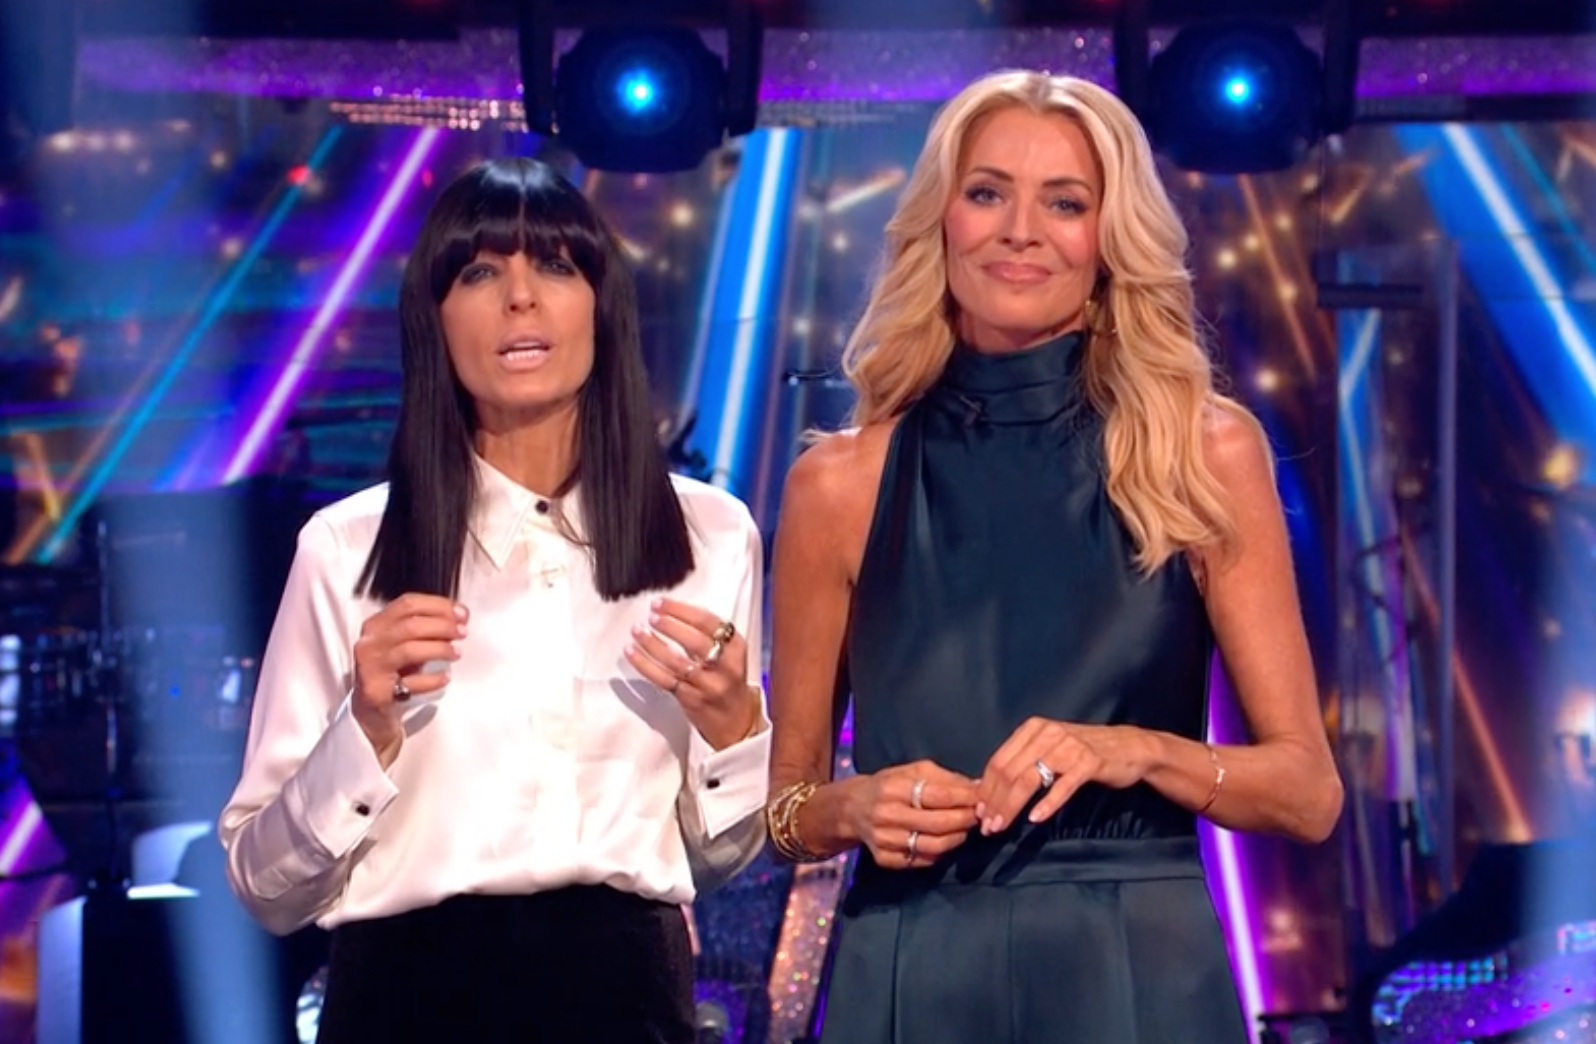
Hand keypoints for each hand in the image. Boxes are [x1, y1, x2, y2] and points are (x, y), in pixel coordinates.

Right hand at [351, 594, 466, 760]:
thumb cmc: (393, 673)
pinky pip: (410, 682)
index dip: (438, 605)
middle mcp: (369, 643)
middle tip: (462, 633)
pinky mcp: (376, 692)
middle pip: (410, 625)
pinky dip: (432, 679)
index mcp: (376, 625)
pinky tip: (445, 678)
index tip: (461, 614)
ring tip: (456, 654)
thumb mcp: (403, 644)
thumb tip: (459, 616)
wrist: (369, 713)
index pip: (407, 604)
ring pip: (410, 650)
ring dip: (439, 649)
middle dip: (442, 626)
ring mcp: (370, 667)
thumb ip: (425, 629)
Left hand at [626, 597, 757, 749]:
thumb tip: (669, 612)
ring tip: (637, 630)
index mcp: (736, 648)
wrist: (735, 721)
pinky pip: (663, 679)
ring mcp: (707, 685)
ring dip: (653, 644)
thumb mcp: (729, 654)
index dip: (681, 610)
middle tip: (652, 616)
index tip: (661, 603)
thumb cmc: (727, 679)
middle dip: (670, 625)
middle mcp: (724, 667)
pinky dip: (644, 664)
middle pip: (695, 641)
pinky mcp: (690, 699)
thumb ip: (707, 635)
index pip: (708, 622)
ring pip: (676, 661)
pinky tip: (631, 651)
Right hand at [839, 761, 979, 870]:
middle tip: (979, 815)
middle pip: (938, 824)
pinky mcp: (885, 859)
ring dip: (957, 838)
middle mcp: (886, 815)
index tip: (982, 797)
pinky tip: (944, 841)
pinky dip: (940, 853)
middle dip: (965, 819)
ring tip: (964, 828)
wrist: (852, 809)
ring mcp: (884, 840)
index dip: (964, 798)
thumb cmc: (888, 785)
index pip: (937, 795)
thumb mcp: (912, 771)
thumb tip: (979, 786)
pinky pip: (922, 861)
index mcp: (893, 788)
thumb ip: (945, 778)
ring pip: (933, 846)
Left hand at [975, 718, 1148, 834]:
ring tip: (1002, 826)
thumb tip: (989, 791)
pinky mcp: (1088, 763)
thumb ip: (1022, 762)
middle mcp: (1047, 733)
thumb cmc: (1084, 751)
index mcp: (1032, 728)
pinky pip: (1062, 786)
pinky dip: (1046, 803)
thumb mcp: (1049, 749)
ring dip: (1011, 806)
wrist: (1129, 747)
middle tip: (987, 826)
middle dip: (994, 802)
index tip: (979, 813)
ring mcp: (1068, 747)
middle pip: (1009, 771)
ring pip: (1029, 779)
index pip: (998, 760)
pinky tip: (1035, 819)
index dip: (985, 789)